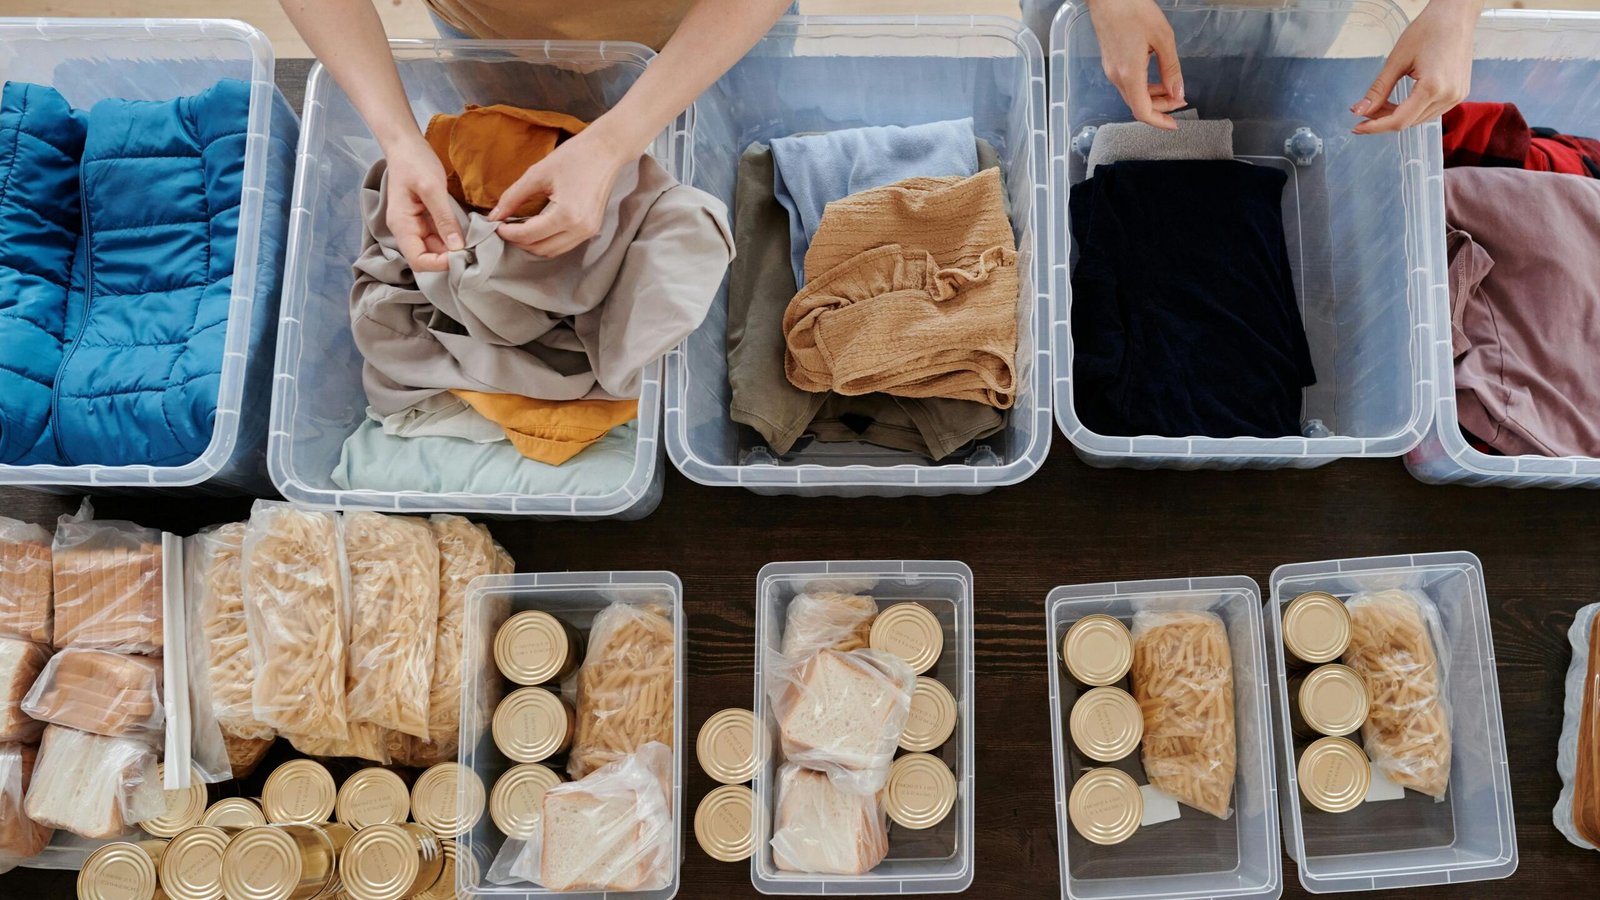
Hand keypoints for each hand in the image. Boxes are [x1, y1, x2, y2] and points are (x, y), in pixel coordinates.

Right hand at [383, 136, 462, 271]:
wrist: (406, 145)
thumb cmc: (415, 162)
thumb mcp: (432, 188)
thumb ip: (444, 218)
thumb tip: (457, 247)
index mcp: (402, 225)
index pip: (418, 261)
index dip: (439, 264)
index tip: (462, 255)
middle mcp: (407, 230)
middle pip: (428, 257)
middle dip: (450, 257)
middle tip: (476, 249)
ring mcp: (415, 225)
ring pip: (436, 248)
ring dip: (454, 248)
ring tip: (475, 242)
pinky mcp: (425, 219)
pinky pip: (439, 235)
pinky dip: (453, 237)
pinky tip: (468, 233)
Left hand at [490, 125, 632, 257]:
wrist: (606, 151)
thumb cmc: (574, 156)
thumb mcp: (537, 174)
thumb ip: (513, 197)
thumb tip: (494, 216)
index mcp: (567, 214)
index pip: (529, 235)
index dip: (507, 233)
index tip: (494, 225)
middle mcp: (580, 228)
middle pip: (540, 249)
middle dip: (518, 241)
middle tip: (504, 227)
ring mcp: (588, 232)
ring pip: (552, 251)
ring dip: (532, 244)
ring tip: (518, 228)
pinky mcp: (592, 230)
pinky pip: (564, 245)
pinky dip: (547, 240)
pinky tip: (536, 227)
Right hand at [1088, 0, 1185, 129]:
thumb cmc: (1132, 9)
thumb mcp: (1162, 37)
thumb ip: (1171, 68)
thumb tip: (1178, 91)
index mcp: (1129, 73)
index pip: (1142, 111)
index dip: (1159, 121)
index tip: (1174, 124)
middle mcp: (1116, 76)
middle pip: (1138, 105)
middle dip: (1160, 108)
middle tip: (1180, 99)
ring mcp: (1111, 69)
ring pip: (1132, 95)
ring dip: (1152, 97)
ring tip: (1171, 87)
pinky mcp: (1110, 62)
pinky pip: (1127, 83)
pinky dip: (1143, 87)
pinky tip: (1155, 76)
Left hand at [1352, 0, 1481, 133]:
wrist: (1456, 16)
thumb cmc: (1429, 30)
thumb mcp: (1397, 60)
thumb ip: (1378, 90)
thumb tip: (1360, 110)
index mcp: (1433, 87)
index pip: (1399, 121)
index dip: (1375, 127)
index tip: (1357, 128)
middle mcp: (1449, 96)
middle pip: (1408, 123)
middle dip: (1383, 120)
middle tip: (1365, 110)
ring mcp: (1457, 96)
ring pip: (1419, 120)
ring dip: (1397, 116)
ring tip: (1381, 104)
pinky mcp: (1459, 93)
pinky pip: (1431, 112)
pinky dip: (1412, 111)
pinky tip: (1400, 102)